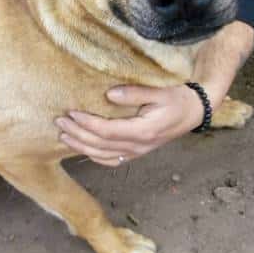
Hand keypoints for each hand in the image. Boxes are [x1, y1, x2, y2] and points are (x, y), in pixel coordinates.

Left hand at [55, 84, 205, 166]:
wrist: (194, 111)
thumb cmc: (177, 98)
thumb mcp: (159, 91)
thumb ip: (135, 93)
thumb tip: (109, 94)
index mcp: (143, 131)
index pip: (107, 131)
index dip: (87, 124)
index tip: (72, 113)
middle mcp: (138, 146)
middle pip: (100, 145)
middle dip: (77, 134)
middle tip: (60, 122)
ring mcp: (138, 152)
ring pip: (103, 155)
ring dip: (81, 147)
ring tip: (63, 136)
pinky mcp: (137, 152)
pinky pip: (112, 160)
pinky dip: (95, 157)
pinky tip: (83, 150)